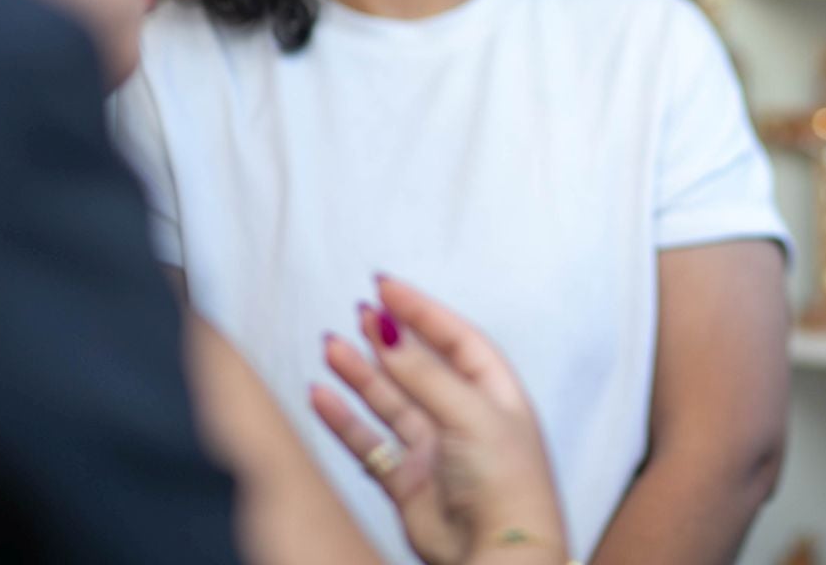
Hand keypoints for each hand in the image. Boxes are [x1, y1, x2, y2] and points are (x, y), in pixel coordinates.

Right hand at [311, 276, 567, 564]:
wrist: (498, 551)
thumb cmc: (505, 481)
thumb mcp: (470, 414)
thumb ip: (425, 374)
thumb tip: (388, 329)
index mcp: (495, 392)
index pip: (455, 337)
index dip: (421, 311)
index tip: (386, 286)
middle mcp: (464, 415)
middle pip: (420, 366)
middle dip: (389, 338)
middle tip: (358, 310)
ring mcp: (434, 448)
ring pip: (390, 401)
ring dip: (361, 373)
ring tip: (330, 344)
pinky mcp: (407, 481)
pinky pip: (369, 443)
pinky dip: (344, 420)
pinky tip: (320, 396)